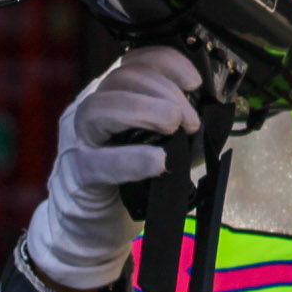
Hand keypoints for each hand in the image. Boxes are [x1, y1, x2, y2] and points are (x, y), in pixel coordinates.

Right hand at [24, 47, 202, 290]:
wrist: (91, 229)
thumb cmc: (127, 184)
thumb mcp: (155, 146)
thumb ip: (176, 128)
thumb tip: (212, 118)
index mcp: (110, 98)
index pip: (133, 62)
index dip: (167, 64)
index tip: (195, 82)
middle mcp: (89, 112)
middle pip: (121, 80)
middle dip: (165, 93)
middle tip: (191, 121)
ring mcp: (78, 143)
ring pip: (100, 108)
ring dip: (145, 111)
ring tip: (175, 128)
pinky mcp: (79, 178)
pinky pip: (98, 162)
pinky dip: (130, 159)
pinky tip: (157, 161)